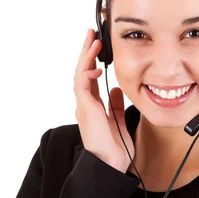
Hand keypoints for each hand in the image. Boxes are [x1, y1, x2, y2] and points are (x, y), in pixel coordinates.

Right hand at [73, 29, 134, 172]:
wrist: (112, 164)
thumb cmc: (115, 147)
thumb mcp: (118, 119)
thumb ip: (115, 104)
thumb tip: (117, 89)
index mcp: (93, 105)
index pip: (90, 77)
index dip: (92, 60)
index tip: (98, 45)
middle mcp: (85, 103)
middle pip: (82, 71)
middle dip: (86, 51)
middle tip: (92, 34)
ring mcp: (83, 105)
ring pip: (80, 74)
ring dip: (86, 57)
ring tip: (93, 41)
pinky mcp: (85, 109)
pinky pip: (82, 86)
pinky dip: (87, 74)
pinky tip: (95, 66)